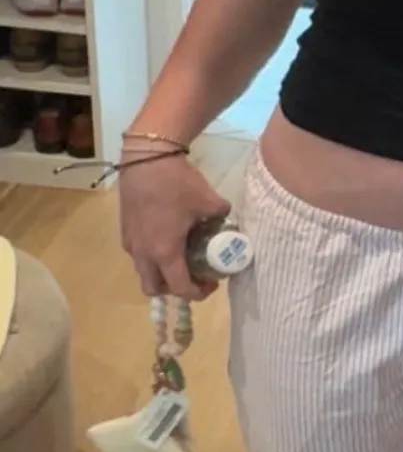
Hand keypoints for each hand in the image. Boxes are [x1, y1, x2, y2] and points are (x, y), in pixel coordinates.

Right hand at [119, 153, 230, 301]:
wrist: (146, 158)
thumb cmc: (177, 182)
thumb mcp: (209, 201)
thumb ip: (222, 215)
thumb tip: (227, 218)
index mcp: (165, 252)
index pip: (180, 288)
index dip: (199, 293)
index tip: (212, 283)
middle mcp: (143, 254)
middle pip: (155, 288)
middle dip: (175, 288)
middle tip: (193, 275)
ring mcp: (131, 243)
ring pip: (144, 272)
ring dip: (161, 273)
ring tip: (181, 257)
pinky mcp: (125, 230)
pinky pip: (138, 255)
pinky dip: (152, 256)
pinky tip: (166, 237)